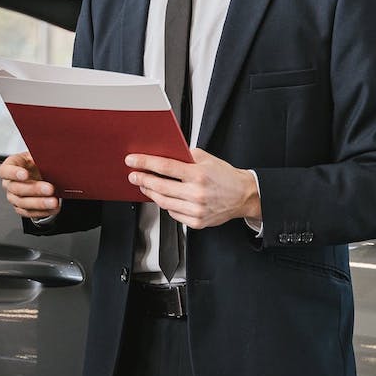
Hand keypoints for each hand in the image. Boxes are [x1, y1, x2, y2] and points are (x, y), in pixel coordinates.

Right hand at [0, 152, 60, 219]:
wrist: (40, 174)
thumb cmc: (36, 163)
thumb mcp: (37, 155)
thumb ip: (40, 156)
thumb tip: (51, 157)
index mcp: (10, 166)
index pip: (5, 170)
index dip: (14, 173)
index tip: (25, 174)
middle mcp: (9, 183)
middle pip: (16, 189)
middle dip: (34, 189)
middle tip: (49, 188)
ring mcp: (14, 197)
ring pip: (22, 203)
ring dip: (39, 203)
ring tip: (53, 202)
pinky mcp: (21, 208)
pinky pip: (29, 212)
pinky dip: (42, 211)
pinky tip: (52, 208)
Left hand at [126, 149, 259, 229]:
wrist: (243, 196)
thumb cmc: (225, 177)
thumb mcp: (207, 159)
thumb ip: (185, 156)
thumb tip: (163, 153)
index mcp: (198, 175)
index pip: (165, 167)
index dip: (145, 163)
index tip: (132, 160)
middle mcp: (197, 193)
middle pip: (160, 187)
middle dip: (142, 179)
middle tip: (133, 175)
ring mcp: (196, 210)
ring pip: (163, 202)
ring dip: (150, 193)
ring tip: (145, 185)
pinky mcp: (197, 222)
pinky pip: (173, 214)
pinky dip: (165, 205)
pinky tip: (163, 198)